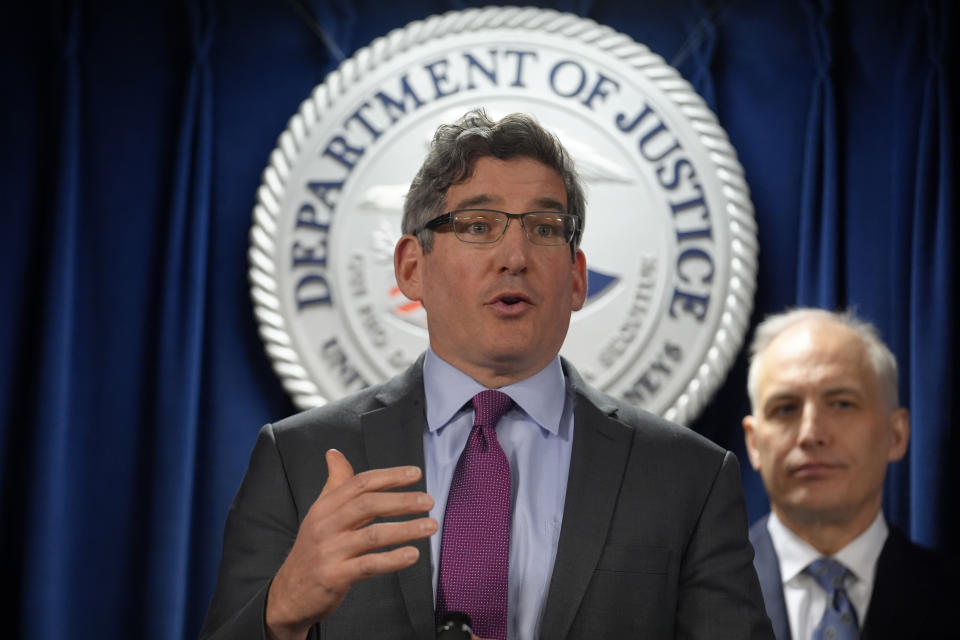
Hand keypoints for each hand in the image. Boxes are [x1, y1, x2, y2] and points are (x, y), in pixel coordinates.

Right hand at [265, 449, 436, 639]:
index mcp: (325, 507)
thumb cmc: (312, 550)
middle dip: (402, 501)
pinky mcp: (334, 576)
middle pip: (368, 505)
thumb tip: (334, 453)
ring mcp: (329, 551)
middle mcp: (326, 525)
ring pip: (373, 535)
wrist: (288, 593)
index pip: (360, 483)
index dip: (389, 476)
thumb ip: (333, 484)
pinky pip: (368, 565)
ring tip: (430, 526)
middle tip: (428, 501)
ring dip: (406, 529)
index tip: (416, 474)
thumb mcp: (319, 514)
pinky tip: (412, 555)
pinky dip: (392, 560)